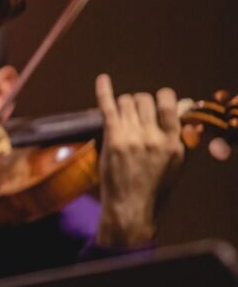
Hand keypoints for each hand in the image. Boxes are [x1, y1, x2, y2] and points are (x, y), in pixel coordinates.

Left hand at [94, 74, 184, 246]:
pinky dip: (104, 90)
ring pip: (126, 101)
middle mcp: (154, 137)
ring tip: (121, 119)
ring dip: (123, 105)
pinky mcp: (113, 138)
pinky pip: (108, 106)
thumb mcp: (175, 163)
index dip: (161, 98)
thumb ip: (178, 137)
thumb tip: (183, 109)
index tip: (156, 102)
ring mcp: (133, 136)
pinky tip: (102, 79)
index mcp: (173, 142)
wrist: (131, 206)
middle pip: (143, 99)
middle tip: (133, 117)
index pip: (169, 104)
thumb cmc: (153, 186)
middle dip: (138, 104)